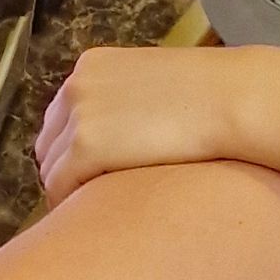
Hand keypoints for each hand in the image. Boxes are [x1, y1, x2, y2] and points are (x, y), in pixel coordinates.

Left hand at [34, 42, 250, 203]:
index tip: (92, 172)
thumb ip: (124, 100)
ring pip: (50, 166)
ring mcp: (77, 116)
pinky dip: (70, 201)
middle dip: (66, 168)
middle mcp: (75, 86)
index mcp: (90, 66)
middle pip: (48, 141)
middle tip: (94, 195)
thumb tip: (117, 133)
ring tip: (98, 207)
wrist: (230, 99)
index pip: (61, 116)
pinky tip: (95, 213)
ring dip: (70, 188)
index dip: (73, 148)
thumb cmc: (209, 95)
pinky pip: (59, 185)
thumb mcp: (153, 81)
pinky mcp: (85, 147)